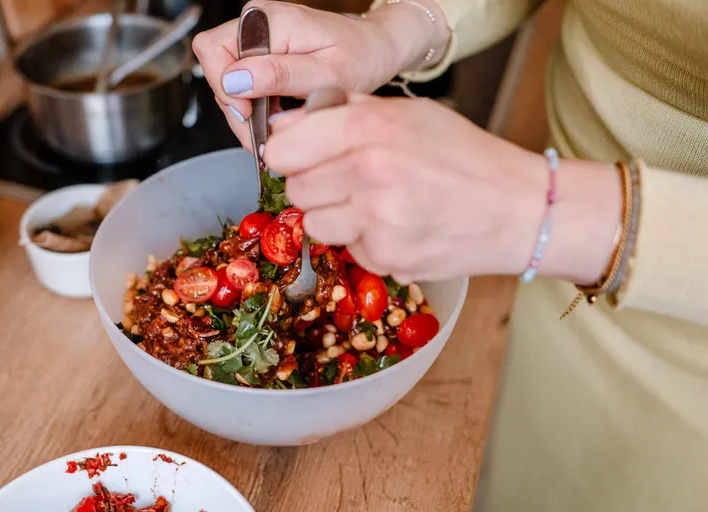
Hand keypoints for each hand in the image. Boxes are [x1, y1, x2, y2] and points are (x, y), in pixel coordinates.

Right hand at [191, 1, 434, 149]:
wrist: (374, 50)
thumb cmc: (360, 57)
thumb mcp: (326, 74)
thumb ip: (280, 75)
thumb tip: (234, 80)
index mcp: (270, 20)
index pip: (213, 50)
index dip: (225, 89)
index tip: (250, 116)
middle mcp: (256, 22)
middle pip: (216, 69)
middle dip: (235, 108)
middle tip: (263, 133)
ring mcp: (256, 36)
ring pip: (225, 81)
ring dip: (245, 112)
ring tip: (274, 127)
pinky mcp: (259, 51)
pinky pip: (240, 83)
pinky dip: (253, 106)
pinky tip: (274, 117)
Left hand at [264, 93, 621, 284]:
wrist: (521, 209)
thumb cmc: (465, 156)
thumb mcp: (410, 114)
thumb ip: (346, 113)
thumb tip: (287, 126)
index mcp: (370, 128)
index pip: (284, 150)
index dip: (289, 155)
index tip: (301, 157)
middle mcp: (369, 173)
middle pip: (296, 190)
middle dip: (315, 186)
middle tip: (349, 182)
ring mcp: (377, 221)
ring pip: (315, 225)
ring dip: (336, 217)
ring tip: (376, 205)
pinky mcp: (387, 258)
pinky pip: (349, 250)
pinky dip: (365, 241)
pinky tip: (398, 227)